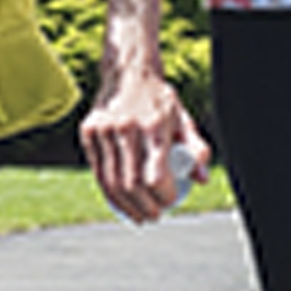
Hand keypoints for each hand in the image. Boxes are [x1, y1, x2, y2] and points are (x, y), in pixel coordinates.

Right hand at [80, 62, 206, 225]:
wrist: (128, 73)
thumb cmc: (160, 102)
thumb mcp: (183, 121)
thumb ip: (197, 150)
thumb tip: (201, 179)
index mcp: (153, 126)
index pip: (155, 176)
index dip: (163, 196)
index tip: (170, 202)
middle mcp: (126, 128)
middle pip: (132, 184)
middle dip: (145, 207)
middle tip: (155, 216)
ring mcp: (103, 130)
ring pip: (112, 182)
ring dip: (126, 206)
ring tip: (139, 216)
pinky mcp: (88, 132)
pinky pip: (98, 171)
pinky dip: (109, 193)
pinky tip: (120, 203)